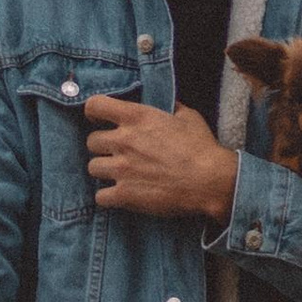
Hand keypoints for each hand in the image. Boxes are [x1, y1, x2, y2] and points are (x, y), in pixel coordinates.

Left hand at [84, 95, 239, 224]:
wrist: (210, 182)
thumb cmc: (202, 148)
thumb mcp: (188, 117)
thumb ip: (170, 108)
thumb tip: (166, 104)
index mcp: (137, 117)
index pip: (95, 105)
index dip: (94, 113)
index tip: (100, 120)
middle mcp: (124, 140)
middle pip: (91, 141)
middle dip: (102, 147)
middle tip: (117, 153)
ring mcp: (122, 169)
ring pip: (92, 168)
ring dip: (104, 171)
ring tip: (119, 174)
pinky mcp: (124, 195)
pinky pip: (100, 196)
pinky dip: (108, 197)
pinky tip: (120, 195)